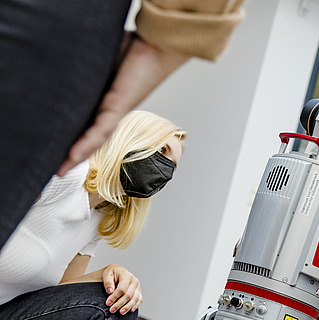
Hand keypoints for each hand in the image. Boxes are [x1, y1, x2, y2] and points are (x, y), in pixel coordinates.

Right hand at [58, 36, 189, 174]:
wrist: (157, 45)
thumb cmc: (132, 50)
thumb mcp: (100, 62)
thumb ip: (86, 70)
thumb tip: (66, 68)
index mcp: (106, 100)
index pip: (85, 123)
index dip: (71, 136)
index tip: (56, 149)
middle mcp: (111, 108)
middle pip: (89, 135)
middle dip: (72, 152)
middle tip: (55, 167)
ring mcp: (116, 109)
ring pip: (94, 138)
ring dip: (77, 155)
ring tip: (61, 169)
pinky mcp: (120, 106)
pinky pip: (101, 129)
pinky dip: (87, 142)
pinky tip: (73, 154)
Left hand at [102, 264, 141, 314]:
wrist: (117, 272)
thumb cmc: (112, 273)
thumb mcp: (107, 274)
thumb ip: (108, 282)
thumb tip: (110, 291)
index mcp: (127, 275)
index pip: (122, 289)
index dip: (115, 297)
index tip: (108, 303)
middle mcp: (134, 281)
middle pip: (128, 295)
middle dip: (120, 304)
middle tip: (112, 310)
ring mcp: (138, 286)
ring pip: (135, 299)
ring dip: (128, 307)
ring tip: (121, 312)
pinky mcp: (139, 291)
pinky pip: (139, 300)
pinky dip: (135, 305)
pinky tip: (131, 310)